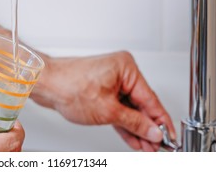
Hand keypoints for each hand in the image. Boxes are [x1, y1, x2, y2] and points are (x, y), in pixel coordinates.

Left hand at [32, 51, 175, 150]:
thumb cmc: (67, 86)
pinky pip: (118, 109)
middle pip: (141, 104)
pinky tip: (133, 138)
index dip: (162, 121)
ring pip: (129, 109)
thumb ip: (134, 123)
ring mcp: (110, 81)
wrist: (45, 84)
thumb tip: (152, 131)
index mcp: (126, 68)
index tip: (170, 137)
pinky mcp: (102, 90)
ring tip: (147, 146)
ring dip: (137, 128)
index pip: (151, 99)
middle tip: (158, 146)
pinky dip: (124, 123)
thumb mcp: (107, 111)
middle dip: (148, 127)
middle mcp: (120, 72)